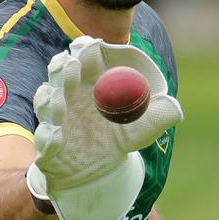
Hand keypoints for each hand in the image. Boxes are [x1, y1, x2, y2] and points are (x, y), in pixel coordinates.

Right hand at [26, 36, 182, 219]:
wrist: (102, 173)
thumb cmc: (121, 138)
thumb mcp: (143, 128)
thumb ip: (158, 116)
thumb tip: (174, 108)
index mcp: (90, 81)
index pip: (83, 57)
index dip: (84, 49)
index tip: (90, 45)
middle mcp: (68, 94)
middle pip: (59, 73)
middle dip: (62, 68)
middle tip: (72, 67)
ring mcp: (54, 117)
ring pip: (45, 102)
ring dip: (50, 101)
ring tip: (59, 103)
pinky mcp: (46, 143)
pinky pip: (44, 138)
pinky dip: (48, 138)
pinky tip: (56, 137)